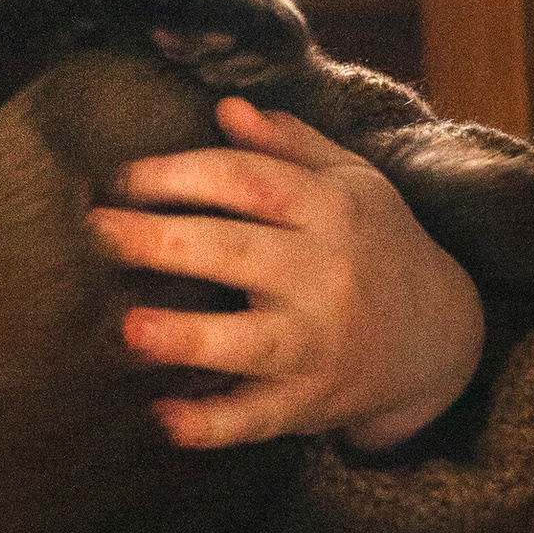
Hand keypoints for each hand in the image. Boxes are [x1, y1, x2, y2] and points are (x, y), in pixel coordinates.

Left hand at [88, 96, 486, 451]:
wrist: (440, 337)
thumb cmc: (375, 246)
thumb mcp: (352, 182)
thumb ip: (290, 144)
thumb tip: (226, 107)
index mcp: (329, 211)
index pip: (247, 181)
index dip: (179, 174)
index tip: (118, 179)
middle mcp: (325, 275)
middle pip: (237, 252)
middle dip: (161, 242)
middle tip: (93, 234)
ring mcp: (319, 343)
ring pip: (250, 342)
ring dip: (187, 337)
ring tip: (128, 329)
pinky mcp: (309, 402)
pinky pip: (258, 418)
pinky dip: (212, 425)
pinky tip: (163, 419)